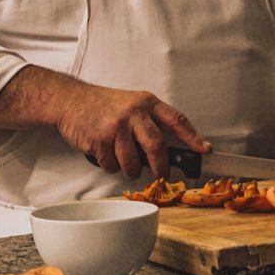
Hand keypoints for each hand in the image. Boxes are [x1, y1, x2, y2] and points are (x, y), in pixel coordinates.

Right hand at [55, 83, 209, 179]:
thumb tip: (171, 151)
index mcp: (146, 103)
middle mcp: (133, 112)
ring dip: (131, 170)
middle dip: (161, 167)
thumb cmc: (103, 105)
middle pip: (156, 146)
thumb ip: (151, 123)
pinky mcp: (99, 139)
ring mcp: (115, 126)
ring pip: (133, 163)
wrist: (70, 100)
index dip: (193, 137)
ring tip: (125, 163)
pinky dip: (110, 166)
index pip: (176, 120)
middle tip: (162, 175)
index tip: (204, 150)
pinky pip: (112, 166)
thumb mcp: (132, 104)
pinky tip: (106, 154)